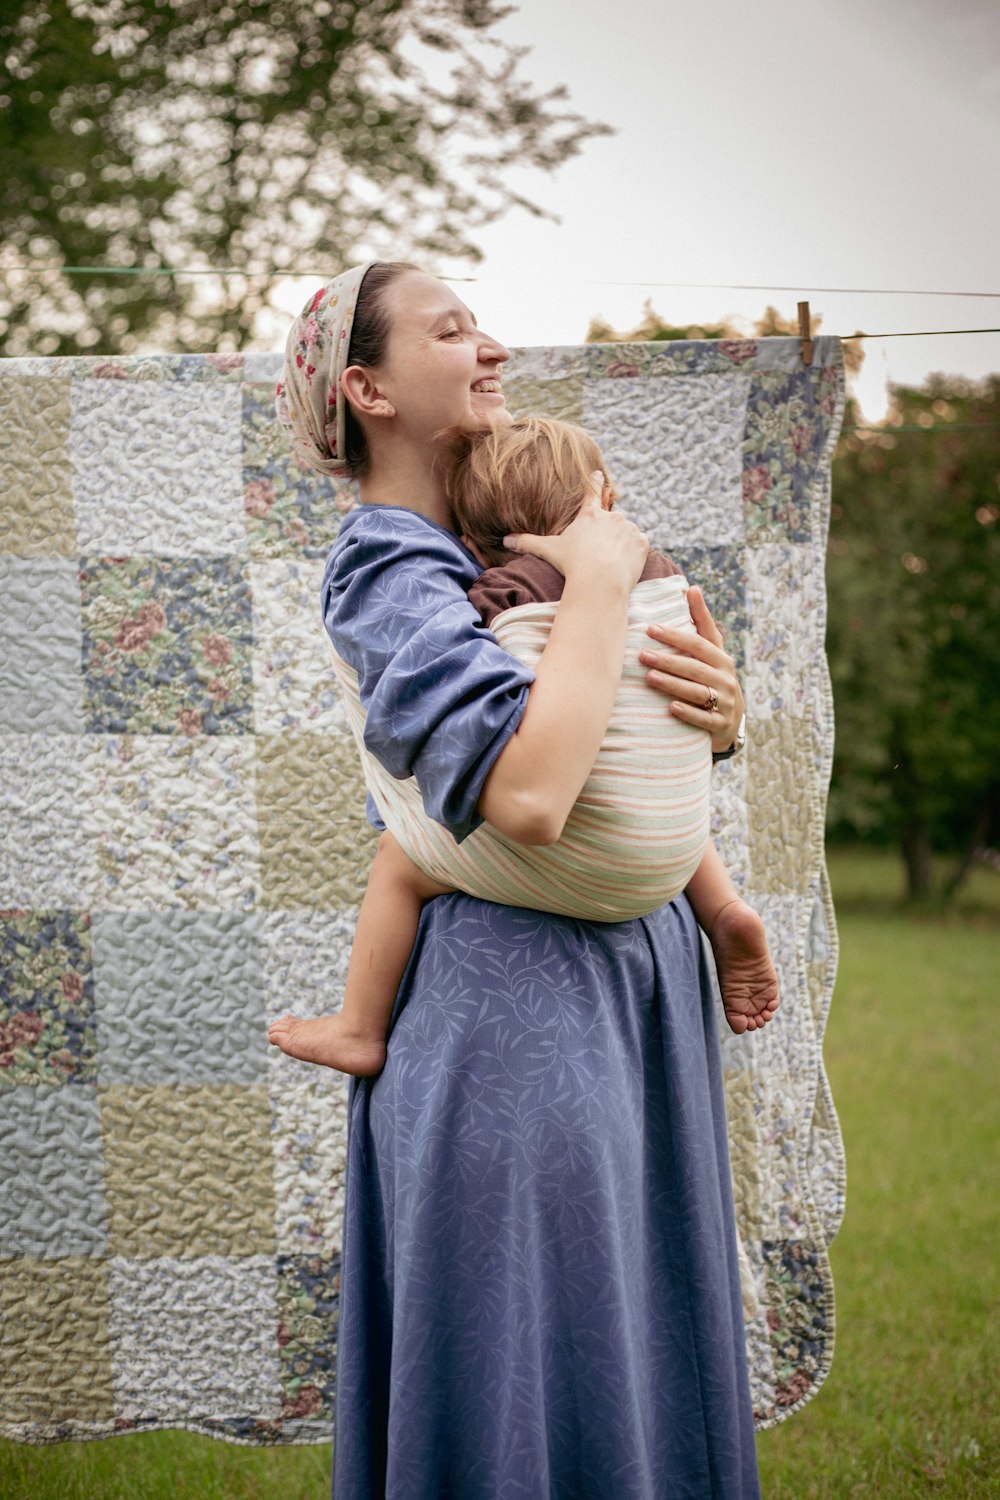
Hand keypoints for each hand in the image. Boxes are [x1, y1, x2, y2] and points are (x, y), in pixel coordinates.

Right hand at [504, 478, 648, 590]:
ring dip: (621, 544)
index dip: (595, 481)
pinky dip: (634, 554)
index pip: (592, 492)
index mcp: (589, 514)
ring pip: (626, 534)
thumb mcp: (548, 551)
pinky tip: (624, 565)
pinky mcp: (642, 543)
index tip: (599, 473)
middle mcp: (611, 516)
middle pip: (611, 521)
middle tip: (600, 552)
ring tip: (611, 562)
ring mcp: (629, 529)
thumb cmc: (572, 565)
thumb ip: (528, 543)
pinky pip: (639, 546)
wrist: (599, 583)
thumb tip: (504, 541)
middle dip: (608, 534)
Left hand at [638, 585, 744, 752]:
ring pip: (697, 692)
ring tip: (649, 678)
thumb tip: (691, 589)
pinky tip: (670, 708)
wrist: (731, 722)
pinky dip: (688, 713)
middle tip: (641, 655)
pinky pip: (704, 718)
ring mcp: (725, 702)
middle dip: (668, 660)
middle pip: (694, 667)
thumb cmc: (714, 678)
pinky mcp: (720, 725)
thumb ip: (701, 623)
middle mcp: (725, 679)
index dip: (674, 636)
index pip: (697, 644)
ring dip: (673, 684)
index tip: (649, 628)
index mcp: (721, 659)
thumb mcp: (712, 652)